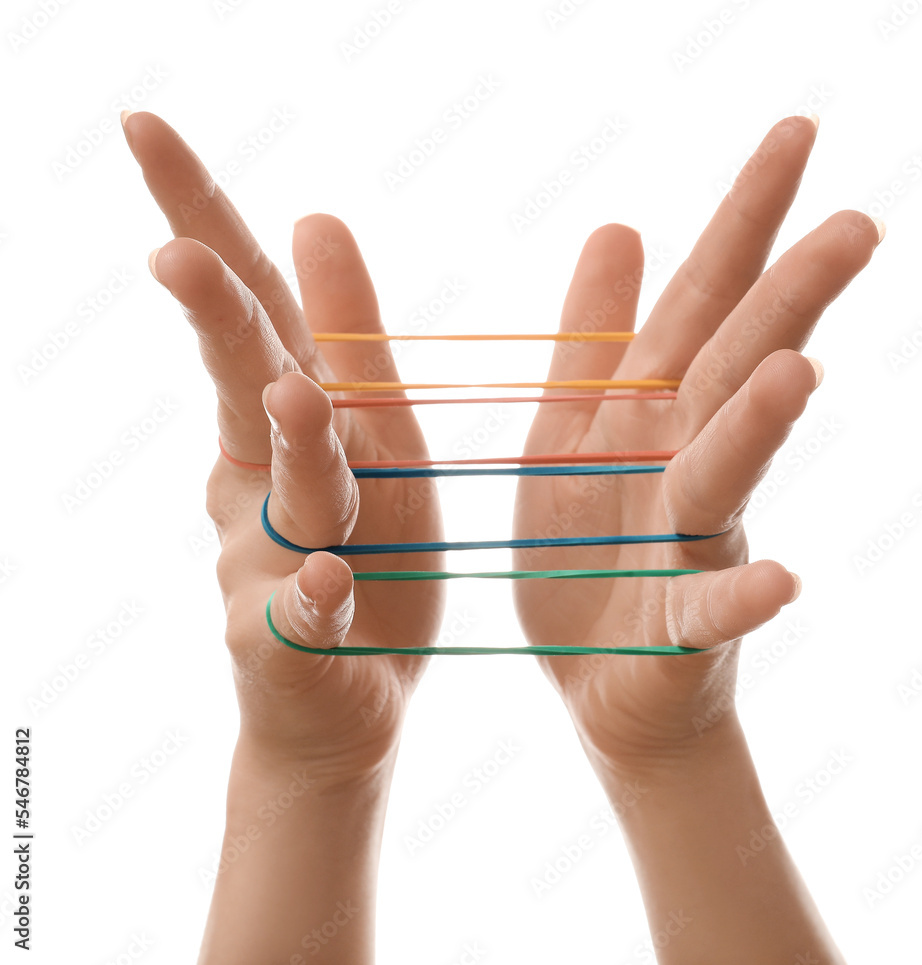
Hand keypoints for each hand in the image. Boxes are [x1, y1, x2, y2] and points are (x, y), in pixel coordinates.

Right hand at [122, 110, 444, 784]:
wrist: (347, 693)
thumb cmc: (369, 548)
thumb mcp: (375, 432)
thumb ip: (345, 337)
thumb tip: (314, 213)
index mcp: (294, 413)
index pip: (254, 302)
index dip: (202, 217)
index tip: (143, 128)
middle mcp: (262, 474)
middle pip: (243, 383)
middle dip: (216, 318)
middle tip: (175, 254)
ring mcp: (267, 561)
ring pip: (286, 493)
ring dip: (291, 445)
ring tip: (293, 395)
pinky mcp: (287, 644)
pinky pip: (303, 618)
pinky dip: (315, 599)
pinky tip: (331, 582)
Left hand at [512, 115, 882, 771]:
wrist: (597, 679)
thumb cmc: (584, 550)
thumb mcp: (572, 429)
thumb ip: (596, 340)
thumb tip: (624, 225)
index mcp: (646, 413)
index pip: (702, 301)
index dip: (743, 221)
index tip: (796, 133)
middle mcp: (680, 463)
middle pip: (733, 370)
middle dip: (786, 300)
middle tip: (856, 225)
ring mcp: (686, 544)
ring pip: (725, 474)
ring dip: (760, 426)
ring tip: (797, 371)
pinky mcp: (680, 626)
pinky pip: (714, 610)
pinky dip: (746, 596)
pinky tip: (785, 581)